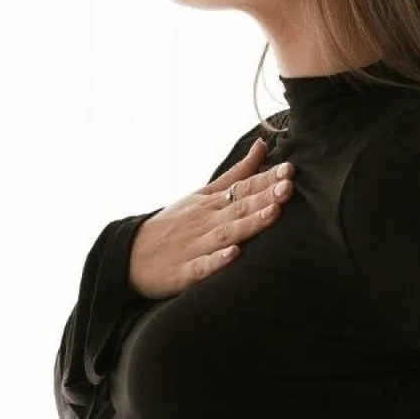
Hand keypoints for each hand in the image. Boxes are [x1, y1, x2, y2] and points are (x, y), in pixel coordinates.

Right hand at [128, 136, 295, 300]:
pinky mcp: (182, 272)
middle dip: (264, 197)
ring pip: (225, 234)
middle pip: (238, 207)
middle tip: (288, 187)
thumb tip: (263, 145)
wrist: (129, 255)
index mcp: (210, 204)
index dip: (267, 180)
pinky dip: (217, 261)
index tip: (290, 170)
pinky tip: (233, 254)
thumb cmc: (173, 224)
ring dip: (249, 224)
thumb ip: (236, 173)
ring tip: (272, 214)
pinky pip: (201, 267)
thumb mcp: (202, 194)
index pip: (242, 188)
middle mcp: (204, 222)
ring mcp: (193, 247)